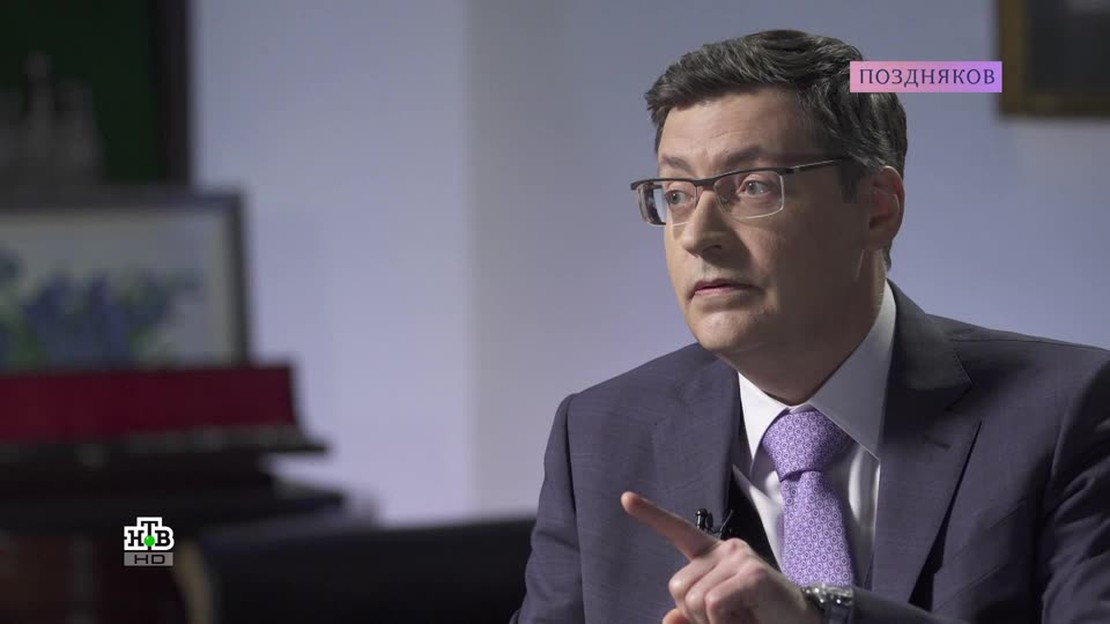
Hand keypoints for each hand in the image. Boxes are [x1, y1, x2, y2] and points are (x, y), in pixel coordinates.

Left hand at [621, 491, 821, 623]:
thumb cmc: (760, 617)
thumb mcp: (720, 617)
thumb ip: (693, 616)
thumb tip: (667, 619)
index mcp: (715, 556)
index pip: (678, 531)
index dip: (651, 516)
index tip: (626, 499)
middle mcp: (727, 550)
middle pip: (678, 587)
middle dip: (695, 615)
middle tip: (729, 619)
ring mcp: (740, 558)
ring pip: (694, 600)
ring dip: (712, 623)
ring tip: (741, 619)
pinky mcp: (753, 574)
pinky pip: (712, 604)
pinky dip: (724, 623)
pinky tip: (747, 619)